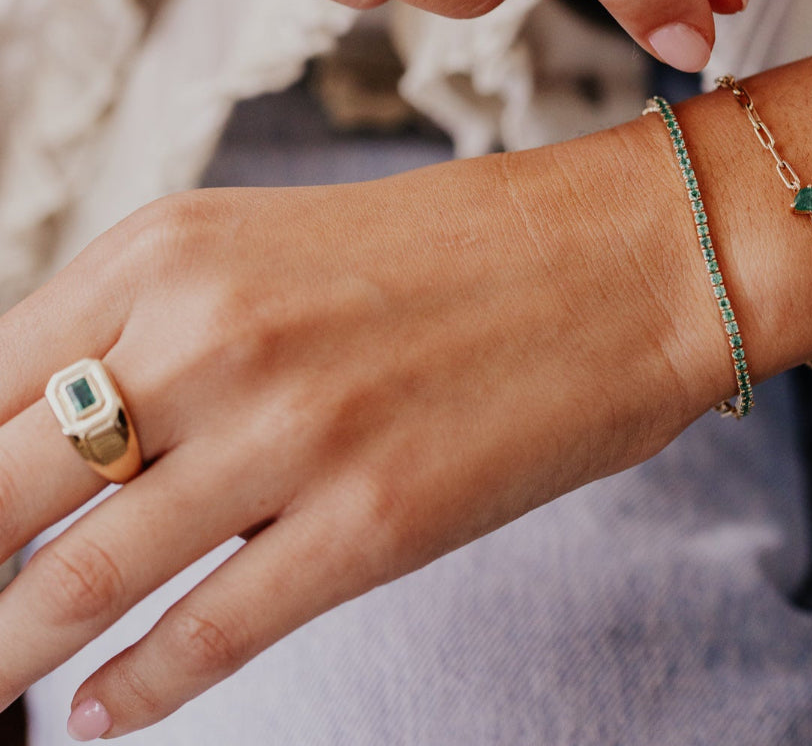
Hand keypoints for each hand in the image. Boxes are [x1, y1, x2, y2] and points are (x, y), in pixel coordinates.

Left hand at [0, 129, 722, 735]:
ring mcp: (293, 431)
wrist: (616, 260)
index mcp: (175, 249)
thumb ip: (155, 328)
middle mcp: (214, 333)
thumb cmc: (454, 248)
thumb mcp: (273, 247)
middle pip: (4, 482)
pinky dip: (142, 687)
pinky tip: (106, 711)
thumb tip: (56, 431)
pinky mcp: (374, 520)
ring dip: (7, 651)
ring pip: (82, 574)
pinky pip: (212, 629)